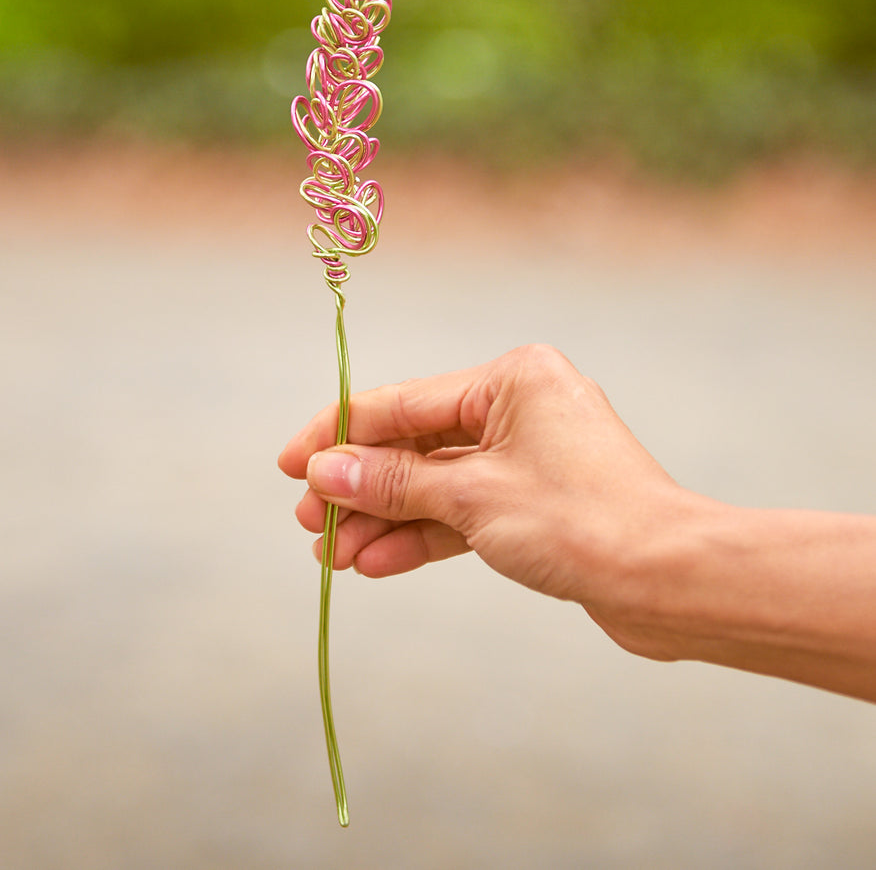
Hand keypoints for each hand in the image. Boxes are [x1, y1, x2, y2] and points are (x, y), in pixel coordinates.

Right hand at [279, 345, 683, 613]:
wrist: (671, 582)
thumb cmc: (583, 522)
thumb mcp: (472, 497)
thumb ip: (392, 482)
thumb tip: (324, 473)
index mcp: (510, 378)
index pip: (402, 404)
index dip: (339, 435)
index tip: (290, 465)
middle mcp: (518, 407)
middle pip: (415, 446)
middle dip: (361, 489)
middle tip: (310, 524)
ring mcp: (527, 456)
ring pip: (436, 485)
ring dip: (385, 520)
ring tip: (333, 555)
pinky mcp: (535, 502)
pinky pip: (464, 512)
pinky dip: (423, 535)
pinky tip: (377, 562)